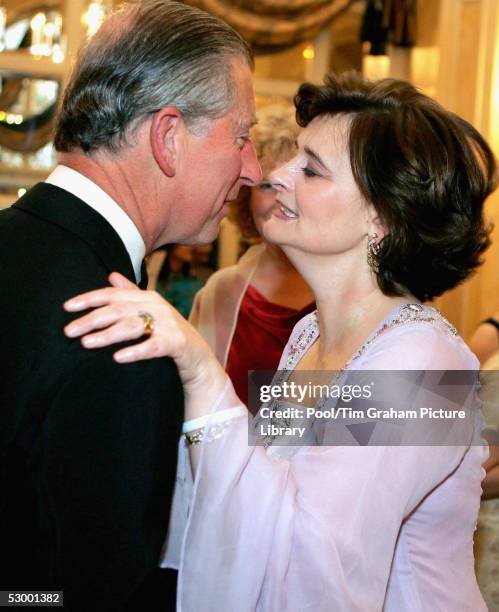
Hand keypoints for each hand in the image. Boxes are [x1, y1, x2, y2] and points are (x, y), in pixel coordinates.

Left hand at [64, 272, 226, 416]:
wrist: (198, 357)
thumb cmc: (169, 334)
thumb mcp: (151, 311)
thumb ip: (131, 294)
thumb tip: (111, 275)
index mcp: (147, 297)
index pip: (113, 295)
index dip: (89, 299)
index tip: (67, 307)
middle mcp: (157, 307)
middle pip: (118, 310)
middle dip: (91, 319)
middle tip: (69, 331)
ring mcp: (168, 324)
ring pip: (132, 326)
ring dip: (107, 335)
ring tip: (86, 343)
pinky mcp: (176, 343)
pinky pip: (153, 346)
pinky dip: (135, 351)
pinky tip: (118, 358)